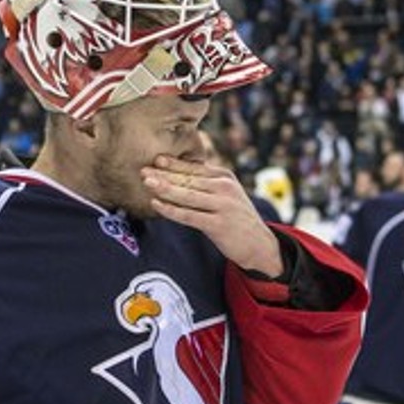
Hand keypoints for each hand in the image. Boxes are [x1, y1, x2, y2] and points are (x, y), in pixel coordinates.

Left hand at [142, 155, 282, 276]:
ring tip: (147, 183)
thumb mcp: (227, 193)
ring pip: (187, 195)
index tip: (155, 159)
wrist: (260, 244)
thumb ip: (208, 183)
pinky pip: (189, 215)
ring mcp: (222, 206)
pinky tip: (157, 205)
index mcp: (225, 176)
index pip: (194, 168)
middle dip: (164, 174)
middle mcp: (224, 188)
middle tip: (143, 170)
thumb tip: (179, 173)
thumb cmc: (236, 218)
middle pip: (188, 179)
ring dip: (165, 188)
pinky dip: (171, 210)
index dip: (174, 164)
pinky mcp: (218, 224)